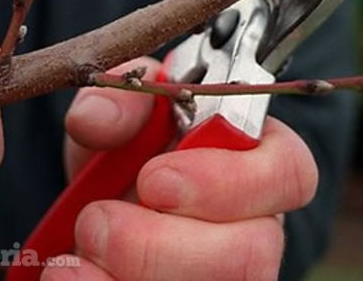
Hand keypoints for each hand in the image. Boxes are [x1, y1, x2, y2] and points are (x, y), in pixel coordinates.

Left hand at [44, 57, 317, 280]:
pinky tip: (73, 276)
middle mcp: (254, 225)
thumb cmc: (135, 147)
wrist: (109, 198)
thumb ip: (120, 99)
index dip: (229, 181)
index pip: (289, 173)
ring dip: (135, 276)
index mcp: (256, 160)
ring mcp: (226, 271)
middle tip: (96, 221)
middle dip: (161, 244)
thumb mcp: (125, 110)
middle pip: (253, 253)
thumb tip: (100, 117)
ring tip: (76, 254)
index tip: (153, 180)